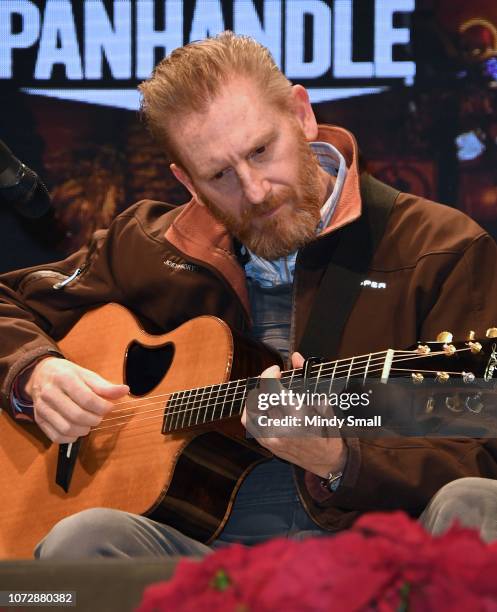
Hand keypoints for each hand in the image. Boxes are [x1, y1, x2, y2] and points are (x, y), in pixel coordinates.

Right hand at [24, 357, 128, 442]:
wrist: (41, 375)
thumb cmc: (68, 375)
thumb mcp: (87, 375)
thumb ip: (105, 386)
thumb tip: (125, 391)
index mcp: (64, 378)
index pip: (87, 399)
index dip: (103, 407)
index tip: (109, 407)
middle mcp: (50, 393)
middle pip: (77, 415)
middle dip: (95, 419)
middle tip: (100, 416)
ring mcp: (42, 408)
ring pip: (67, 429)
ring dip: (84, 430)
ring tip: (90, 422)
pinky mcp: (38, 420)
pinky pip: (57, 437)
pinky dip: (71, 438)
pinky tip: (78, 429)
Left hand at [241, 352, 347, 477]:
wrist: (327, 461)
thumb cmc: (328, 431)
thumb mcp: (323, 402)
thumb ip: (308, 378)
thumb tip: (296, 358)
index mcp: (297, 419)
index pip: (271, 391)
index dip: (269, 375)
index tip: (277, 370)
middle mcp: (281, 430)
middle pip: (257, 399)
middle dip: (263, 384)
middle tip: (272, 379)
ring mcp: (271, 440)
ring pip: (250, 412)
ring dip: (256, 397)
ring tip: (267, 391)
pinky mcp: (267, 445)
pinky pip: (250, 424)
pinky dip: (253, 410)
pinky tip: (263, 404)